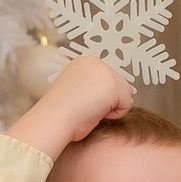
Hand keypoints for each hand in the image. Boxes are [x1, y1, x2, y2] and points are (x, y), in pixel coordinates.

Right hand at [8, 53, 132, 155]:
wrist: (53, 120)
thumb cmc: (60, 112)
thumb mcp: (76, 88)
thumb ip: (92, 84)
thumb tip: (106, 93)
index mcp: (85, 61)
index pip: (110, 79)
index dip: (100, 96)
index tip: (84, 102)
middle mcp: (95, 62)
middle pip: (121, 84)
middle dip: (109, 100)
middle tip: (87, 107)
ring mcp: (105, 72)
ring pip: (126, 94)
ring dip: (112, 107)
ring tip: (92, 109)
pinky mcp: (113, 86)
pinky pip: (127, 105)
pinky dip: (115, 114)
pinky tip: (96, 113)